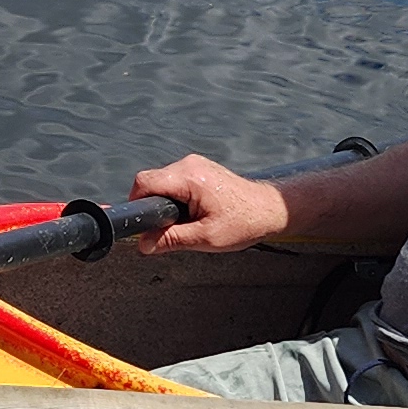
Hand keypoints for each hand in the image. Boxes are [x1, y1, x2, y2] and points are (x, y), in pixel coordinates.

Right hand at [129, 154, 290, 254]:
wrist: (270, 210)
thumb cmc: (244, 223)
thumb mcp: (205, 238)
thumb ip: (171, 240)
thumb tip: (143, 244)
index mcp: (189, 177)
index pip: (144, 183)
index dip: (137, 205)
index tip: (143, 225)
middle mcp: (189, 164)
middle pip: (151, 182)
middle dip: (154, 207)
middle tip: (170, 229)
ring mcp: (194, 164)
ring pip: (162, 181)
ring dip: (166, 203)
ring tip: (187, 221)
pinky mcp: (199, 168)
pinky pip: (175, 180)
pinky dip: (176, 198)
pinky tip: (194, 213)